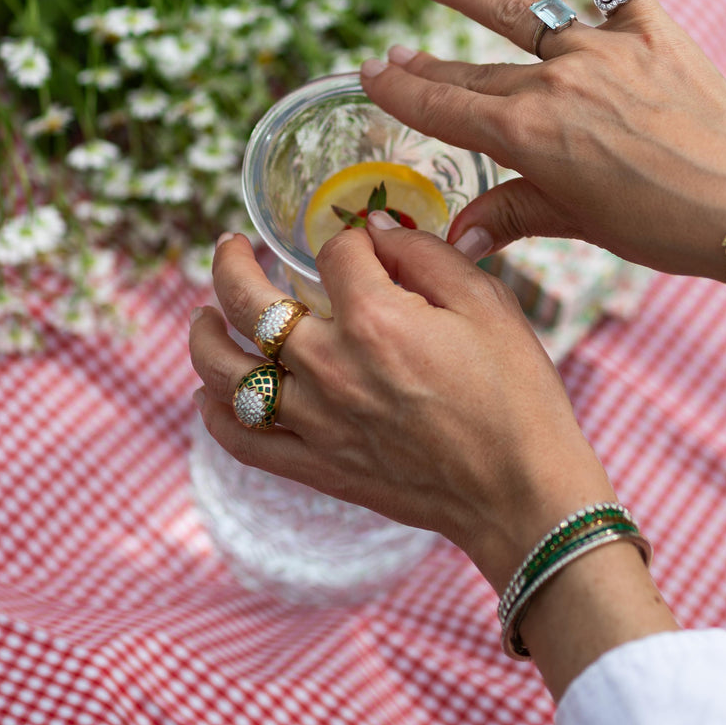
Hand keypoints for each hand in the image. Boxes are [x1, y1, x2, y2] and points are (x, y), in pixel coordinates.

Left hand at [189, 220, 613, 593]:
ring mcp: (316, 421)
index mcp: (376, 319)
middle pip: (250, 302)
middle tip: (230, 247)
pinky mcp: (317, 466)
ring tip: (205, 314)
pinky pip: (242, 439)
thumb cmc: (517, 395)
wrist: (521, 492)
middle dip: (232, 264)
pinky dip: (215, 414)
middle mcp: (331, 367)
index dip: (349, 239)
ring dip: (205, 335)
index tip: (362, 244)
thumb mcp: (489, 304)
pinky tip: (211, 393)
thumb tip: (378, 231)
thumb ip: (428, 257)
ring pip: (226, 372)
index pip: (334, 253)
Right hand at [360, 0, 725, 279]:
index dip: (401, 92)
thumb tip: (456, 236)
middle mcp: (554, 83)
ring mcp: (600, 48)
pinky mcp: (649, 28)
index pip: (444, 109)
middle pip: (474, 70)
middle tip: (392, 51)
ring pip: (519, 12)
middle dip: (425, 63)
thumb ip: (510, 216)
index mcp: (528, 136)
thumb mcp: (575, 223)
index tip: (368, 76)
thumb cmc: (659, 224)